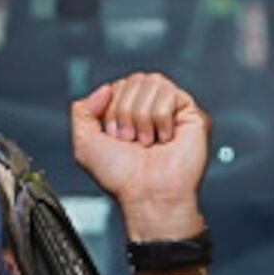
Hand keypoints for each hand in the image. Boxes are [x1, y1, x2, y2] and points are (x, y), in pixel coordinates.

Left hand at [69, 70, 212, 241]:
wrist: (147, 194)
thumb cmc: (120, 177)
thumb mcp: (84, 144)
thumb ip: (82, 110)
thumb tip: (105, 88)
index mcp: (129, 114)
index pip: (118, 86)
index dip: (111, 109)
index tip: (115, 138)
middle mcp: (151, 109)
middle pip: (134, 80)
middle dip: (125, 111)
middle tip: (132, 141)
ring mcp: (172, 110)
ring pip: (152, 82)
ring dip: (142, 116)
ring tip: (148, 142)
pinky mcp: (191, 113)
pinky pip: (169, 93)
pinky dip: (160, 118)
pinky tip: (165, 138)